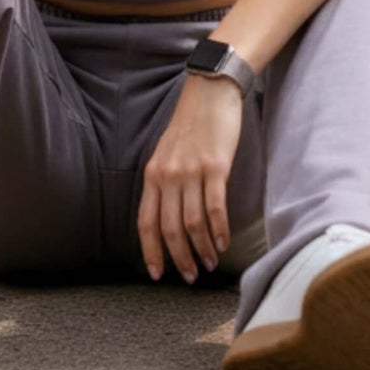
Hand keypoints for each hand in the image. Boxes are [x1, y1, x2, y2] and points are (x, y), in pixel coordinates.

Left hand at [137, 74, 242, 283]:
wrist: (210, 92)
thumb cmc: (191, 125)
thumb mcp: (166, 153)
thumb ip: (164, 182)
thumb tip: (167, 217)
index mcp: (152, 175)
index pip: (146, 222)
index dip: (151, 251)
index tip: (157, 273)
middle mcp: (167, 176)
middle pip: (169, 229)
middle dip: (179, 258)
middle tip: (190, 276)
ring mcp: (191, 172)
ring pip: (193, 224)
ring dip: (202, 249)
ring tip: (210, 263)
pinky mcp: (215, 167)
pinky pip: (215, 208)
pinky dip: (220, 231)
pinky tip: (224, 243)